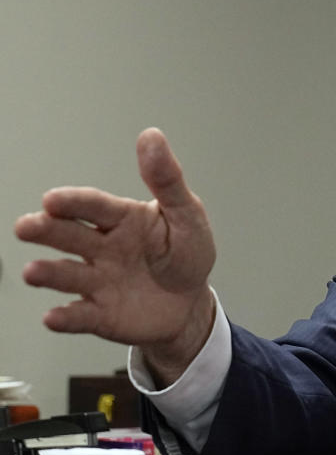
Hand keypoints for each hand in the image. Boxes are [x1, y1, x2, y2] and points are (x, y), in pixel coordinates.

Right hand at [15, 128, 216, 385]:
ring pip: (67, 275)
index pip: (95, 206)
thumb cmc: (187, 253)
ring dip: (49, 273)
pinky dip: (65, 317)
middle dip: (46, 230)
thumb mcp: (187, 215)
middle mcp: (102, 247)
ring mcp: (98, 281)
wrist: (190, 304)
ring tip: (33, 272)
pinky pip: (79, 316)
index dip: (74, 202)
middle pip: (70, 236)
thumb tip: (151, 136)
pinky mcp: (100, 314)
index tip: (52, 199)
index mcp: (122, 219)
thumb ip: (167, 180)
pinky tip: (53, 316)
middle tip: (26, 226)